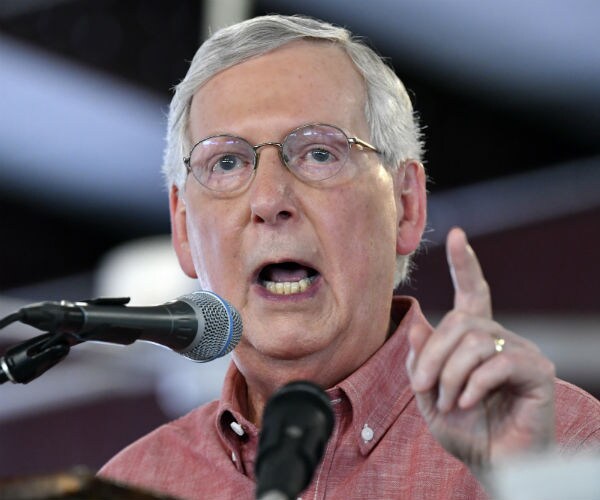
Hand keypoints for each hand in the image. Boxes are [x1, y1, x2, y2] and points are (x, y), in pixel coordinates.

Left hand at [406, 227, 555, 469]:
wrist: (493, 465)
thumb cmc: (464, 430)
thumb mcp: (429, 395)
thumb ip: (420, 362)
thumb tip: (418, 325)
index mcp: (476, 339)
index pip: (472, 293)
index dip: (464, 264)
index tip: (456, 235)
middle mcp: (501, 338)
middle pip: (460, 321)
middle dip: (432, 354)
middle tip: (422, 386)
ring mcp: (522, 352)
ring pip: (475, 341)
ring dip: (450, 373)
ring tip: (448, 401)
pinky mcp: (537, 372)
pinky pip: (498, 362)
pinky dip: (474, 384)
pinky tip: (466, 402)